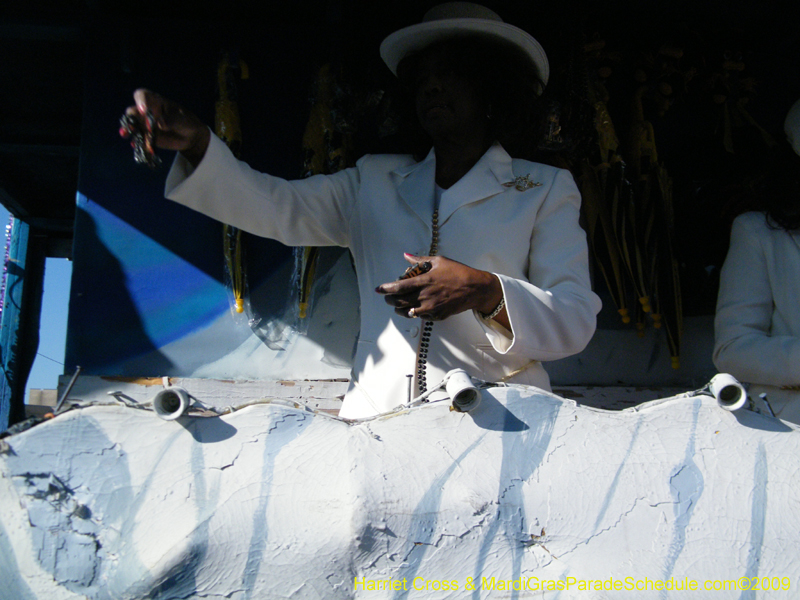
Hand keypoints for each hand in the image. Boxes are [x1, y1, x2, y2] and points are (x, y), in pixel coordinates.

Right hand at [121, 89, 209, 165]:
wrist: (190, 137)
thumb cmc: (186, 122)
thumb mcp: (182, 120)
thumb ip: (171, 120)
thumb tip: (160, 124)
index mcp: (156, 102)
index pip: (143, 95)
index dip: (140, 101)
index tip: (143, 110)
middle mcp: (147, 112)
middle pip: (133, 111)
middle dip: (131, 118)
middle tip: (132, 126)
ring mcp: (145, 125)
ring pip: (132, 125)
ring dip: (128, 130)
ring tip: (125, 134)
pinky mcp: (147, 136)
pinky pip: (139, 139)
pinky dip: (137, 142)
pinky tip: (136, 146)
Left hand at [375, 253, 505, 324]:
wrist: (475, 289)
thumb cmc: (458, 272)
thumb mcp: (439, 261)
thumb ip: (419, 260)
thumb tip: (406, 255)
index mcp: (425, 281)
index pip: (399, 287)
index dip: (386, 289)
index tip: (378, 289)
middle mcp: (426, 296)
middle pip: (399, 301)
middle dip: (390, 300)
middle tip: (387, 297)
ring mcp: (431, 308)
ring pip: (407, 312)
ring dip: (399, 308)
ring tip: (398, 304)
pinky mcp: (437, 316)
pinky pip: (420, 316)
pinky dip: (413, 312)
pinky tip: (414, 307)